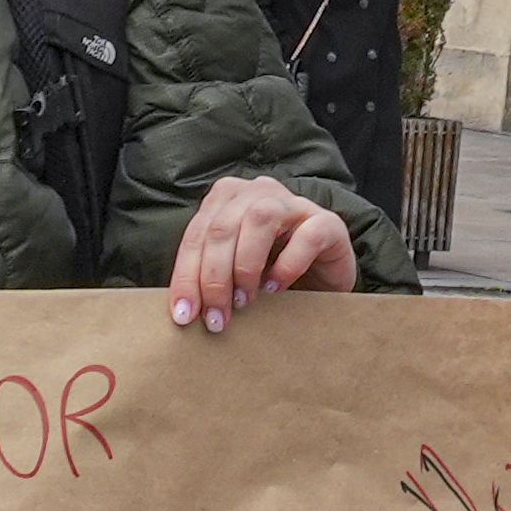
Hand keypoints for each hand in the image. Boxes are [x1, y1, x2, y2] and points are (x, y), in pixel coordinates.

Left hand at [166, 177, 358, 330]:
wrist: (325, 278)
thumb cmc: (271, 275)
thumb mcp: (232, 274)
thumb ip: (208, 277)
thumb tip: (182, 311)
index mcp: (227, 199)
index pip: (197, 235)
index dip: (186, 276)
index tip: (183, 315)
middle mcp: (258, 192)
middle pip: (222, 228)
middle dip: (213, 278)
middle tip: (216, 319)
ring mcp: (295, 203)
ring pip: (259, 219)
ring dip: (245, 266)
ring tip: (244, 302)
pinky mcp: (328, 222)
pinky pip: (306, 237)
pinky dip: (287, 266)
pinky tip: (276, 289)